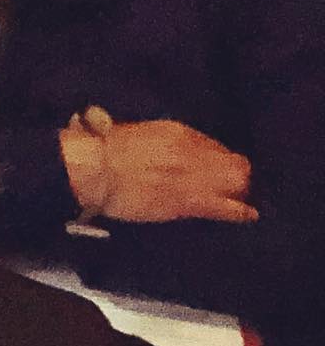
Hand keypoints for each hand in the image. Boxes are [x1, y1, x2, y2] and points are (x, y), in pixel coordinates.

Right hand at [63, 114, 256, 224]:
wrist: (95, 168)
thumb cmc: (109, 148)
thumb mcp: (143, 134)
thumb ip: (168, 142)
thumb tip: (183, 153)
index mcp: (179, 131)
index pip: (216, 146)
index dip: (221, 158)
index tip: (220, 166)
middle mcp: (193, 152)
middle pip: (235, 165)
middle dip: (239, 175)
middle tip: (236, 185)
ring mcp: (194, 177)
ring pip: (236, 185)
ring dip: (241, 192)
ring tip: (244, 200)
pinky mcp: (188, 202)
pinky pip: (224, 208)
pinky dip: (239, 212)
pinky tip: (249, 215)